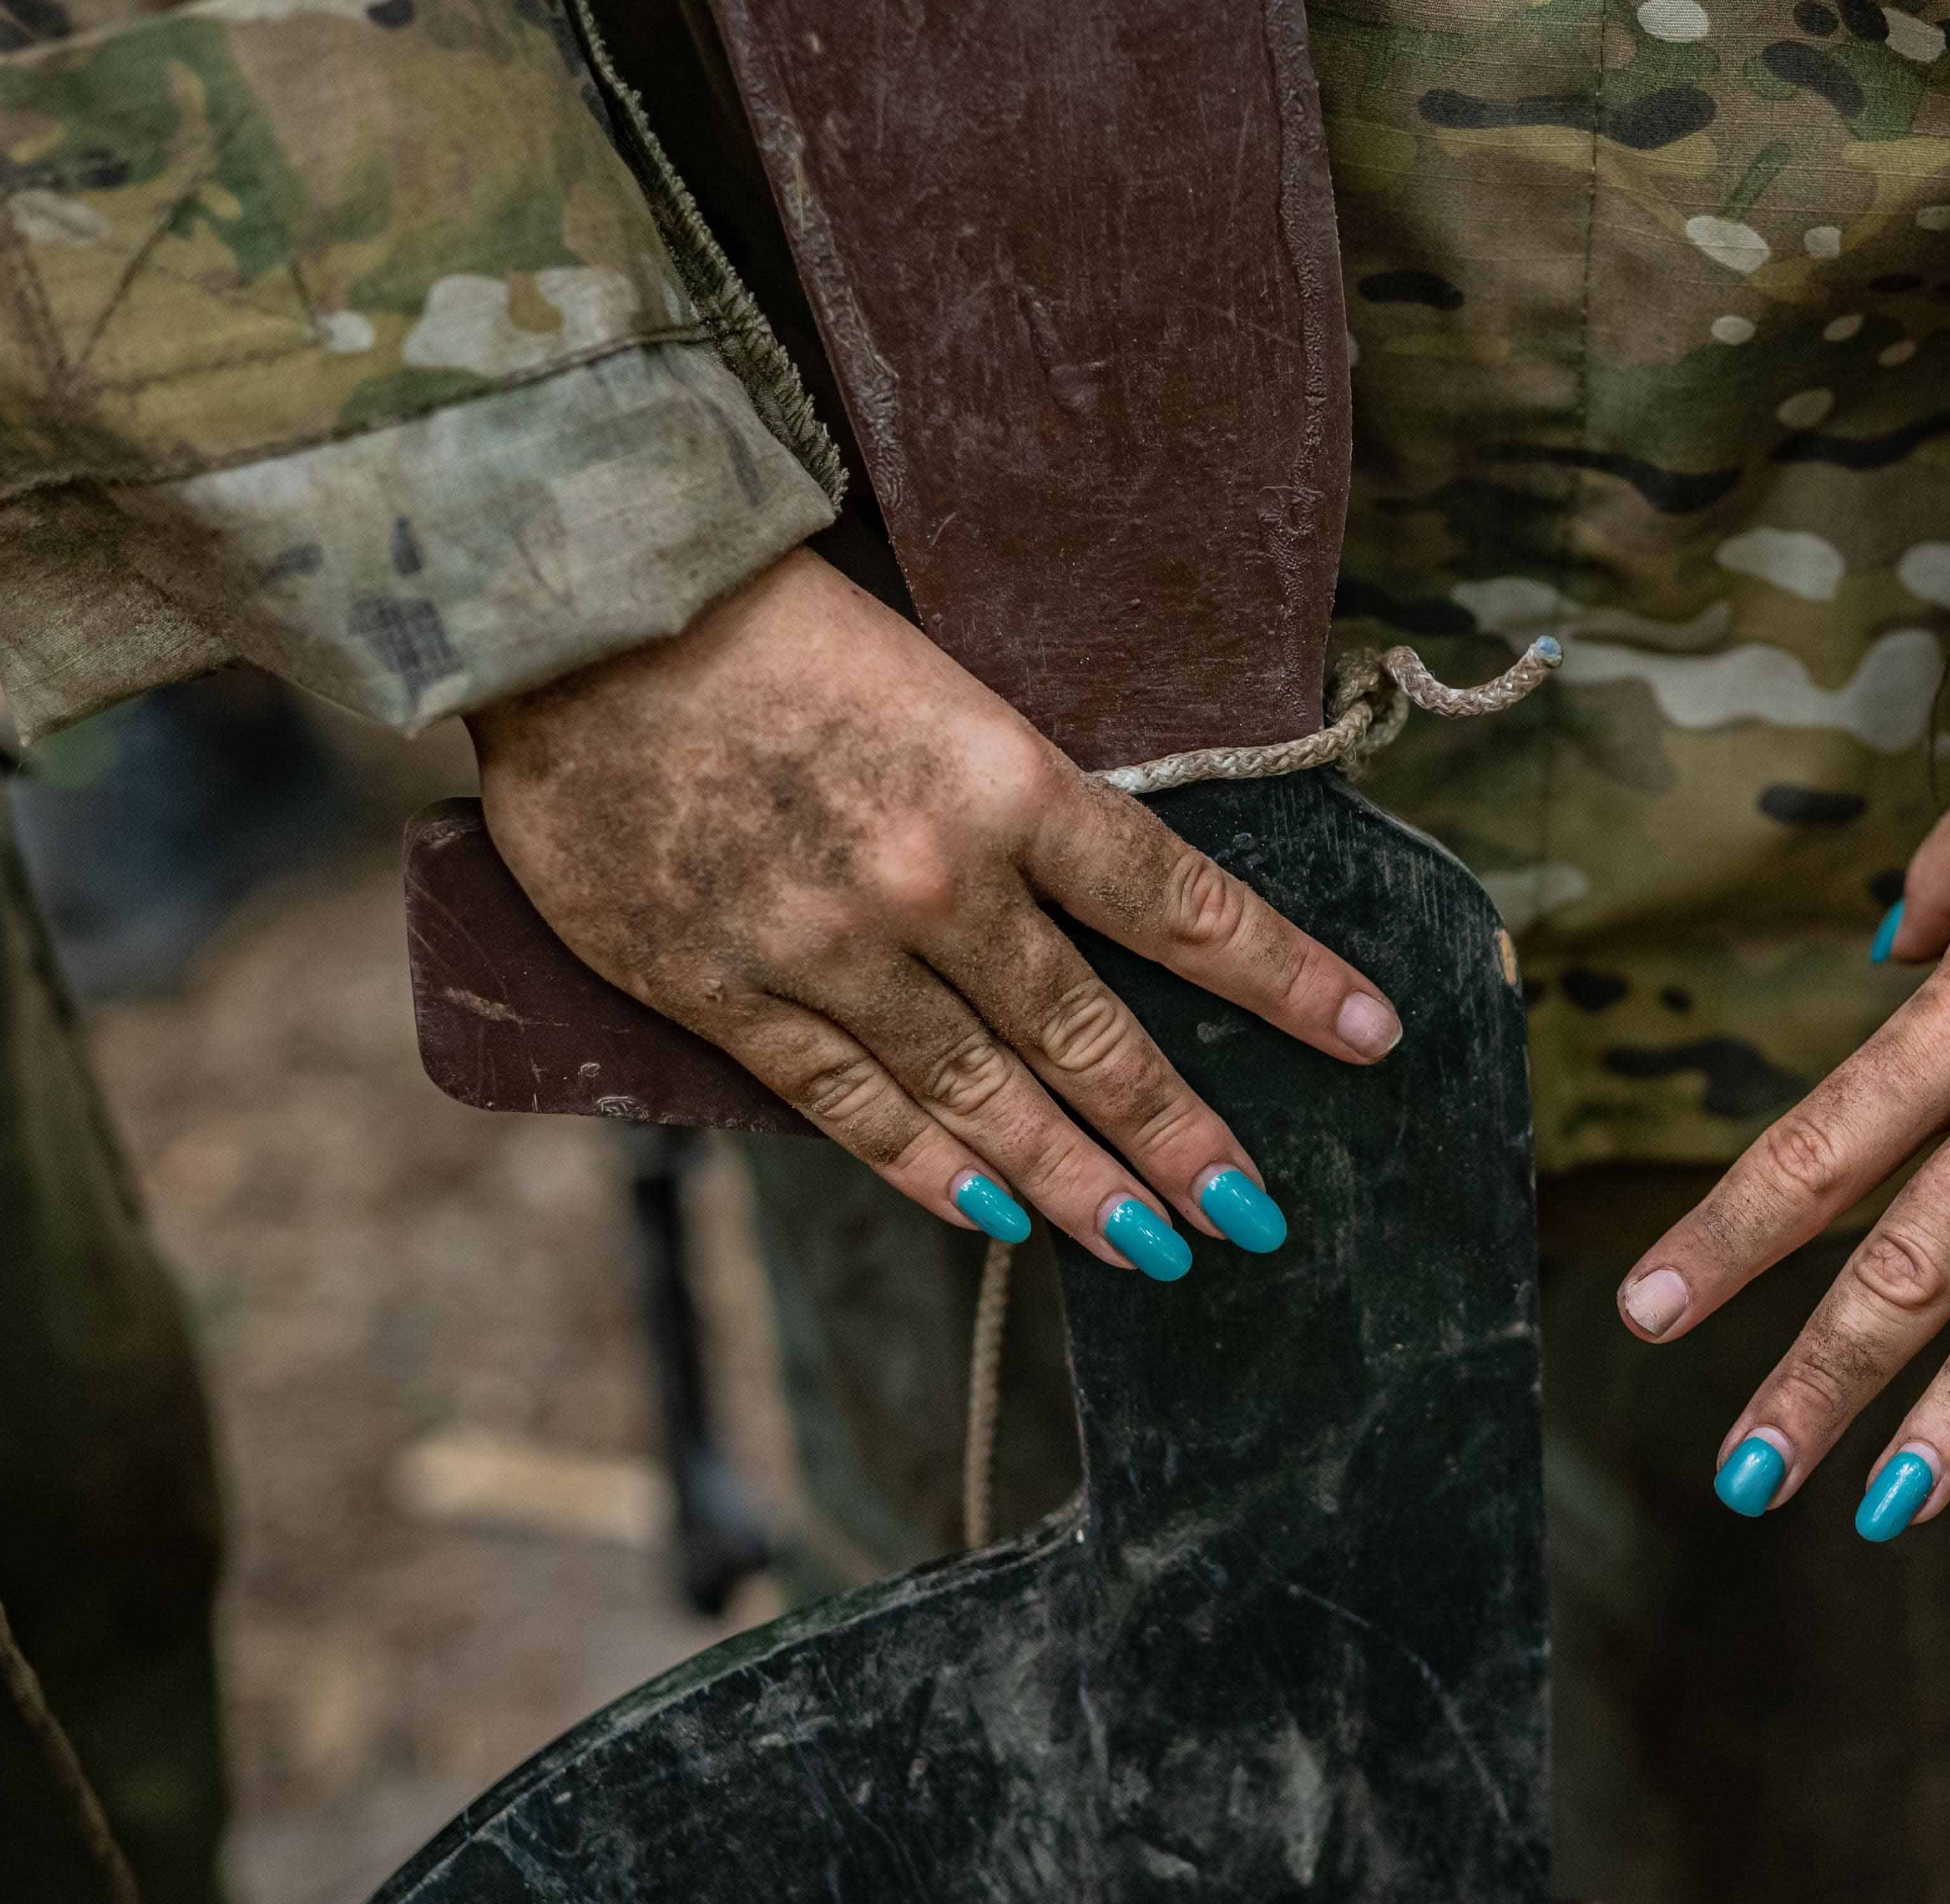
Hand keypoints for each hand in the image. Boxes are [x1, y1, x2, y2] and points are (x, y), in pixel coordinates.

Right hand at [466, 547, 1401, 1274]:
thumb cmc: (765, 620)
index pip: (1179, 900)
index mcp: (1003, 781)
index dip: (1282, 975)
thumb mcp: (933, 677)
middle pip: (1091, 1037)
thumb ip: (1008, 794)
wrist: (580, 605)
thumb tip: (1086, 893)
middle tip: (1255, 1214)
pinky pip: (853, 1105)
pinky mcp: (727, 989)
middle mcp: (936, 883)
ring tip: (1158, 1251)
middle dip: (1183, 1138)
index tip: (1369, 1033)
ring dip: (1081, 1183)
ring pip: (984, 1097)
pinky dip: (933, 1170)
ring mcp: (831, 948)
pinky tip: (1002, 1220)